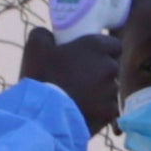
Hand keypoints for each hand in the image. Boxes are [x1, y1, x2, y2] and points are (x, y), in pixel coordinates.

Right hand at [21, 17, 124, 132]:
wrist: (44, 115)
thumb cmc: (41, 77)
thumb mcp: (35, 47)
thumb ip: (44, 34)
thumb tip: (49, 36)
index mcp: (95, 47)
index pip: (114, 44)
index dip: (105, 49)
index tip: (91, 55)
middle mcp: (109, 67)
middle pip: (112, 67)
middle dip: (101, 70)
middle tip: (81, 76)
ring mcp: (111, 91)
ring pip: (110, 88)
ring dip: (100, 90)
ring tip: (80, 96)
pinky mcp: (109, 112)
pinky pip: (108, 108)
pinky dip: (99, 109)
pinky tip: (83, 110)